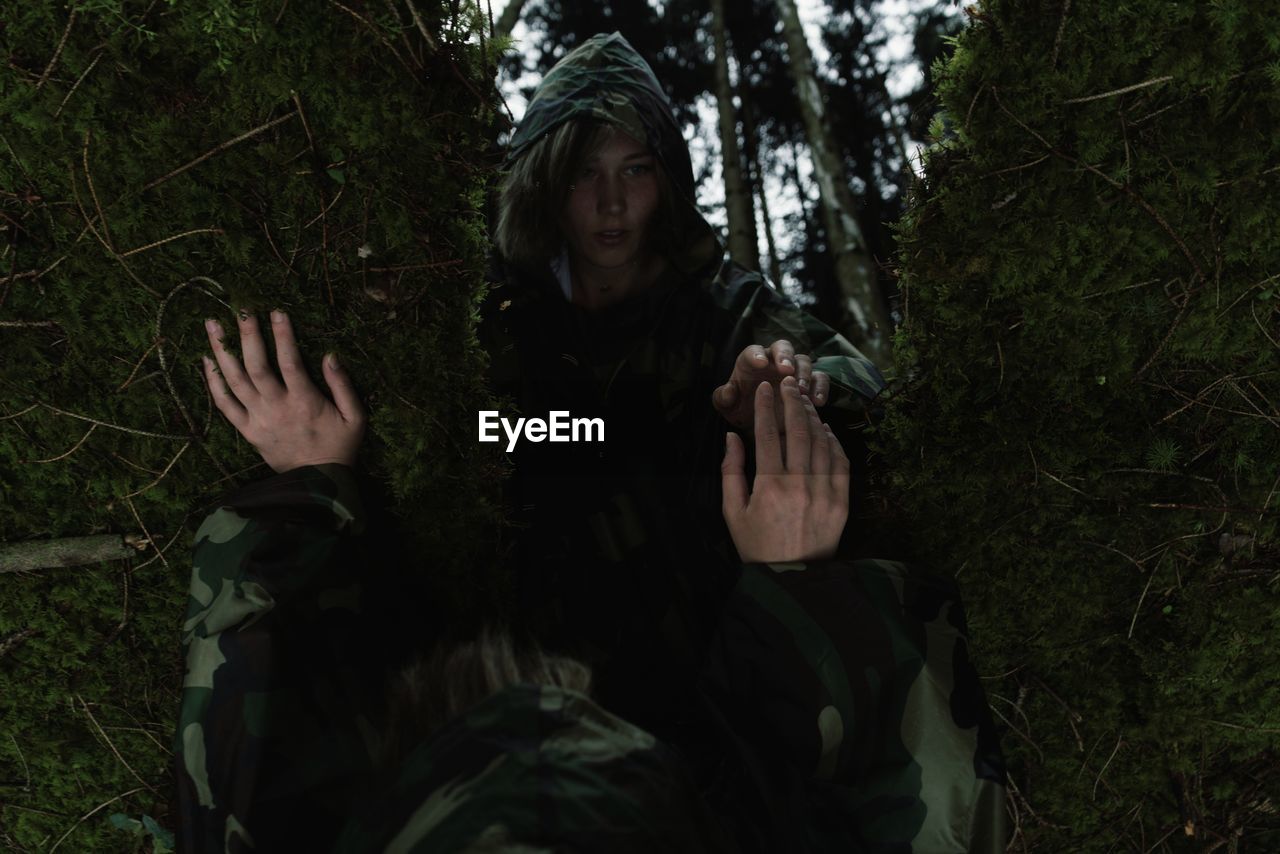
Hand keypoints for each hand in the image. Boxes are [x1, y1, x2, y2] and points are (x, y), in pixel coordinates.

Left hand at [202, 309, 365, 473]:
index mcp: (305, 402)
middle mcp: (277, 408)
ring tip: (212, 325)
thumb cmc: (340, 446)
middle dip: (247, 335)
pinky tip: (207, 360)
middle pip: (256, 366)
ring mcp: (258, 419)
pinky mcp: (247, 431)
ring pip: (235, 381)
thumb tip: (330, 356)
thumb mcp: (355, 417)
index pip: (290, 361)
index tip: (277, 312)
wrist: (318, 482)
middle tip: (240, 310)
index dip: (283, 335)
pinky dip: (214, 382)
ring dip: (222, 351)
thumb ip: (343, 386)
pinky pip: (225, 404)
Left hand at [711, 340, 829, 433]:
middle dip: (785, 357)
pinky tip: (818, 401)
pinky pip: (819, 379)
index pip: (753, 351)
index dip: (756, 355)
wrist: (759, 422)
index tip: (759, 363)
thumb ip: (723, 398)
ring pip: (804, 361)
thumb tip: (729, 391)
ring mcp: (794, 370)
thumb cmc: (741, 408)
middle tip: (787, 371)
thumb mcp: (727, 406)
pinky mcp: (809, 383)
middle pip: (783, 347)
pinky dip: (821, 387)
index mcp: (751, 361)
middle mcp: (774, 360)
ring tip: (802, 391)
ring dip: (804, 374)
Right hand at [721, 376, 848, 562]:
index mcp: (769, 487)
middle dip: (792, 402)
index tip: (764, 389)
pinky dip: (833, 442)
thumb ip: (730, 472)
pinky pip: (840, 463)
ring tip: (803, 400)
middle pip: (797, 431)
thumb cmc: (756, 545)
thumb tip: (731, 438)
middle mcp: (799, 485)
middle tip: (787, 383)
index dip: (765, 408)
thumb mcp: (732, 512)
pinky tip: (824, 428)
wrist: (792, 579)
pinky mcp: (842, 502)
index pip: (767, 435)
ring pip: (820, 443)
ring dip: (812, 417)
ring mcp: (824, 492)